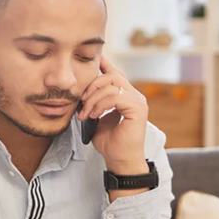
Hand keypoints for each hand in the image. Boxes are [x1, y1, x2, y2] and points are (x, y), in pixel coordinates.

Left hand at [78, 55, 148, 174]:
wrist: (119, 160)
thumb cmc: (109, 142)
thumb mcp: (96, 118)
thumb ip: (93, 102)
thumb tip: (81, 91)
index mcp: (126, 95)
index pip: (115, 74)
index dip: (103, 64)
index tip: (91, 59)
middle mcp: (134, 95)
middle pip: (111, 75)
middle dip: (91, 86)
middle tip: (81, 103)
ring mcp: (138, 100)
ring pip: (111, 85)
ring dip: (93, 98)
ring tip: (85, 114)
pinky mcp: (138, 108)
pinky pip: (115, 97)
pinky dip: (100, 105)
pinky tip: (94, 115)